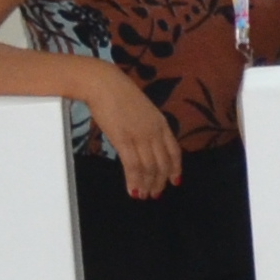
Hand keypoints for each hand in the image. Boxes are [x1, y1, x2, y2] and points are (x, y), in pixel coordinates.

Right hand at [82, 74, 181, 199]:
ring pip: (148, 167)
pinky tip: (132, 190)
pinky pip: (132, 165)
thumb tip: (146, 143)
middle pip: (162, 162)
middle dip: (160, 181)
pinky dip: (134, 180)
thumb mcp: (143, 110)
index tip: (175, 181)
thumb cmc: (119, 94)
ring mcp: (140, 136)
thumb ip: (148, 126)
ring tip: (143, 196)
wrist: (104, 84)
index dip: (175, 168)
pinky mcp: (123, 140)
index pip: (174, 151)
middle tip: (155, 194)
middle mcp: (155, 132)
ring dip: (146, 184)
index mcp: (161, 123)